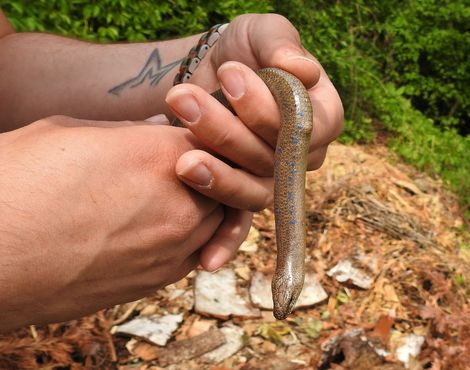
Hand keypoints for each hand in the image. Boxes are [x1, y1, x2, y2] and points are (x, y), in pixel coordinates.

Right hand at [0, 115, 263, 330]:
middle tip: (182, 164)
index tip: (189, 132)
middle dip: (209, 168)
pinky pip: (195, 251)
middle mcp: (181, 204)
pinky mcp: (159, 281)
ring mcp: (174, 248)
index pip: (213, 136)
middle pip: (223, 179)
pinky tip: (159, 227)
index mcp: (160, 155)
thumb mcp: (70, 133)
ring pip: (216, 218)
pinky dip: (190, 236)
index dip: (203, 131)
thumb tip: (154, 130)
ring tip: (168, 195)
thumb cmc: (16, 186)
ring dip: (202, 203)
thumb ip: (127, 132)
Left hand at [165, 14, 343, 266]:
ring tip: (180, 156)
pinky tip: (205, 261)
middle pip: (276, 159)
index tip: (230, 76)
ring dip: (216, 176)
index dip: (275, 109)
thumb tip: (301, 71)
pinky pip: (239, 225)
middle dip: (229, 133)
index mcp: (319, 115)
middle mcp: (301, 155)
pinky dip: (224, 243)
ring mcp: (270, 180)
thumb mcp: (260, 34)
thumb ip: (281, 45)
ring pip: (253, 191)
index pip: (314, 125)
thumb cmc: (241, 50)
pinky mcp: (239, 193)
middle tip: (186, 101)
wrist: (207, 74)